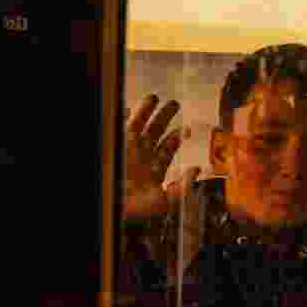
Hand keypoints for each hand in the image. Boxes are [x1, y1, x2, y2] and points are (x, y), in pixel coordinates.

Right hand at [123, 95, 188, 220]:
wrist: (110, 204)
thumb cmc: (131, 209)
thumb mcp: (162, 202)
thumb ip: (181, 189)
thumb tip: (196, 171)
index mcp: (153, 169)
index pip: (167, 149)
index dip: (177, 137)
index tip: (186, 128)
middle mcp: (140, 157)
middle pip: (154, 132)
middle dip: (165, 117)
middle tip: (175, 104)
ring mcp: (126, 150)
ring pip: (137, 125)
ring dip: (145, 111)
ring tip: (154, 97)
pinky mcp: (113, 145)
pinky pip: (118, 127)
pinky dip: (123, 117)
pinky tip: (126, 108)